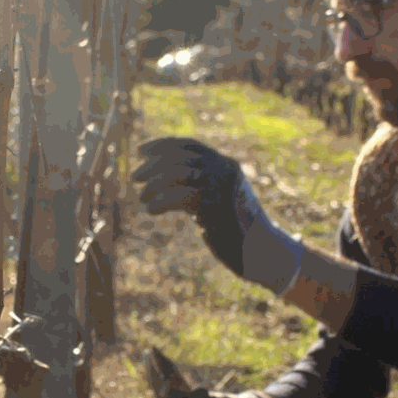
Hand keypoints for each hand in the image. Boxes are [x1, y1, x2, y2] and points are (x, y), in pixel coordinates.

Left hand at [133, 137, 303, 293]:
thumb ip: (201, 188)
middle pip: (181, 157)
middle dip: (153, 165)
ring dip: (154, 184)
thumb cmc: (238, 232)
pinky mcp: (214, 207)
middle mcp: (225, 172)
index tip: (142, 150)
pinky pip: (179, 196)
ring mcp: (221, 188)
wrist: (262, 252)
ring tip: (143, 198)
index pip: (191, 145)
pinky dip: (160, 201)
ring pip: (178, 173)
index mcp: (228, 166)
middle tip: (135, 177)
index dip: (164, 145)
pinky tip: (152, 209)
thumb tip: (166, 181)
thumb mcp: (219, 201)